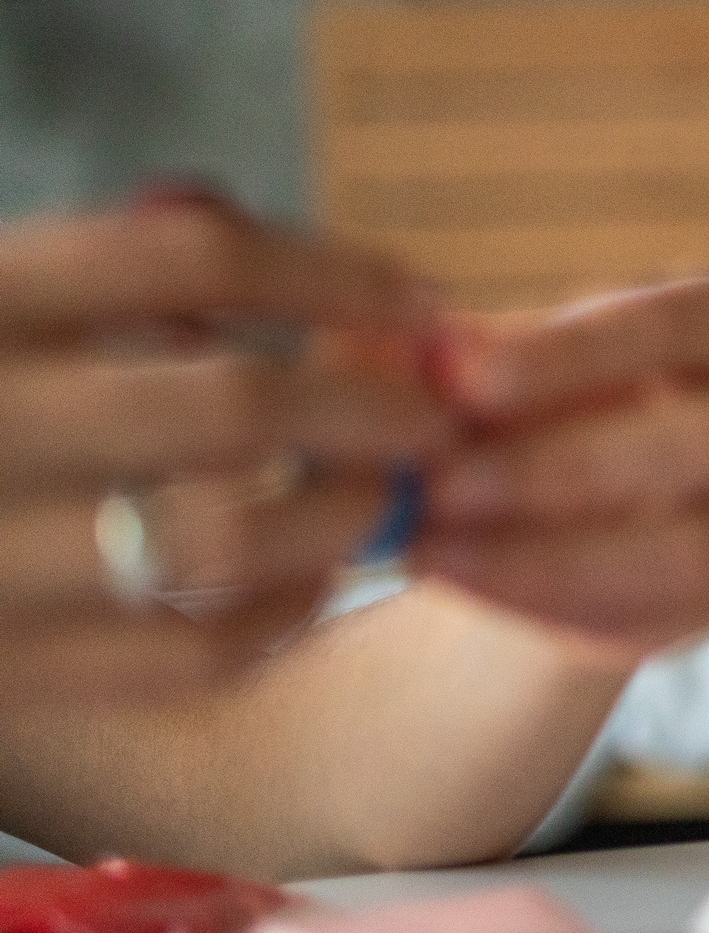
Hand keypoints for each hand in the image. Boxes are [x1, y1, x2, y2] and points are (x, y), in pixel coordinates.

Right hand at [0, 194, 449, 691]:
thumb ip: (117, 273)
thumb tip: (301, 265)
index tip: (419, 298)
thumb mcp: (0, 310)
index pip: (188, 258)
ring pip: (227, 539)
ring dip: (343, 514)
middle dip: (371, 408)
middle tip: (441, 416)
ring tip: (388, 496)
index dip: (331, 273)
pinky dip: (287, 610)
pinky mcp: (4, 673)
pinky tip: (317, 578)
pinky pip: (194, 650)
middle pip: (232, 403)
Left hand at [415, 281, 708, 665]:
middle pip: (708, 437)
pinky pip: (656, 616)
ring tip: (431, 544)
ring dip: (551, 550)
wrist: (538, 505)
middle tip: (440, 481)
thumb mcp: (490, 364)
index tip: (457, 374)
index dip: (574, 351)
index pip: (682, 322)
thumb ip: (460, 360)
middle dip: (564, 463)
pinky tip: (461, 579)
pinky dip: (547, 599)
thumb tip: (423, 356)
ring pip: (690, 547)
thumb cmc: (524, 401)